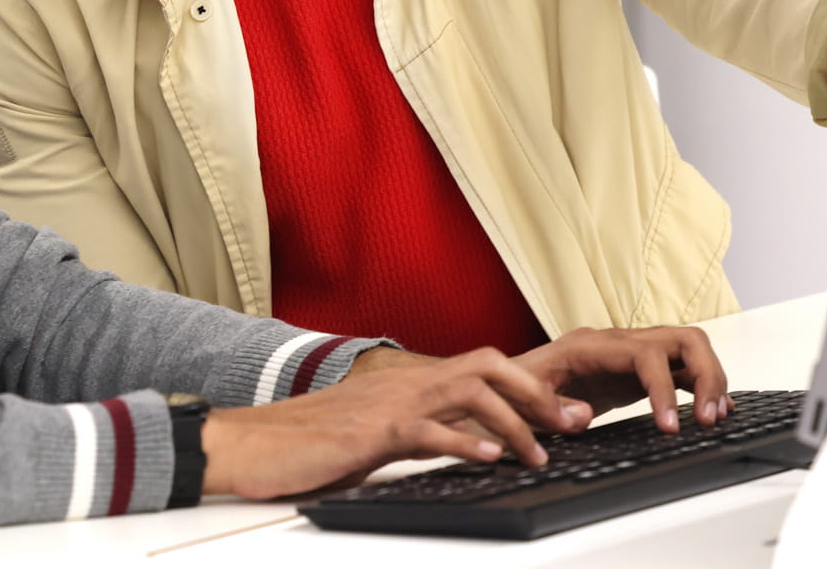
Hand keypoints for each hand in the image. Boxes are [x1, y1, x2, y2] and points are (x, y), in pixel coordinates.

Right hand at [201, 347, 590, 499]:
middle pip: (489, 367)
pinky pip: (426, 429)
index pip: (482, 368)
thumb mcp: (376, 434)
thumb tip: (461, 446)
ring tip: (541, 452)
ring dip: (513, 423)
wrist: (252, 443)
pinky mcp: (371, 431)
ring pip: (468, 393)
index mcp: (409, 382)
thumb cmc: (310, 443)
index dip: (529, 386)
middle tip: (574, 423)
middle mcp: (406, 382)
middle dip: (537, 394)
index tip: (567, 411)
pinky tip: (489, 459)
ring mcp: (389, 403)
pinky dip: (463, 442)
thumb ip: (417, 430)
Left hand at [513, 325, 731, 431]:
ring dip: (711, 379)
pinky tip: (711, 412)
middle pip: (681, 339)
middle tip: (707, 419)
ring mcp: (632, 353)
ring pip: (689, 348)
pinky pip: (683, 369)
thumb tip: (582, 415)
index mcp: (589, 346)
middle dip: (705, 376)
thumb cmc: (510, 388)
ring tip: (713, 418)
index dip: (663, 389)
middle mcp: (617, 342)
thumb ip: (546, 406)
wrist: (505, 382)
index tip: (671, 426)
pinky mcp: (638, 370)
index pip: (644, 354)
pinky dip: (702, 386)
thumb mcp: (518, 399)